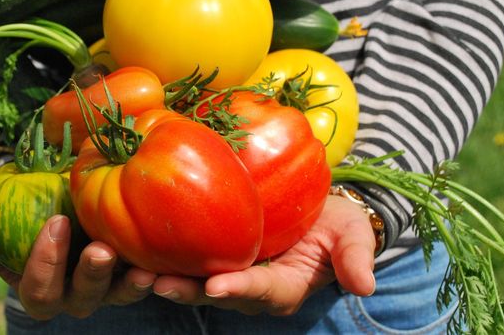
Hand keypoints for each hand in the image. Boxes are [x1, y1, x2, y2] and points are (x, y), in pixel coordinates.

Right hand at [0, 215, 156, 319]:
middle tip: (99, 249)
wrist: (59, 212)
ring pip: (117, 295)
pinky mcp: (133, 276)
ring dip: (127, 283)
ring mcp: (106, 289)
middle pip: (80, 298)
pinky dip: (154, 274)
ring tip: (140, 267)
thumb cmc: (21, 223)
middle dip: (89, 276)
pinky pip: (145, 281)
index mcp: (38, 288)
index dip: (43, 263)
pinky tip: (162, 261)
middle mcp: (73, 296)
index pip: (37, 289)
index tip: (55, 222)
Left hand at [151, 195, 376, 314]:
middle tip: (159, 284)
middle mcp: (252, 287)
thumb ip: (355, 257)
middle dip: (189, 291)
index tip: (217, 286)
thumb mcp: (352, 235)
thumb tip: (365, 285)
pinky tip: (139, 245)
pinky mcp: (215, 254)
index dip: (240, 289)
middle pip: (218, 293)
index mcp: (285, 287)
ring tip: (138, 271)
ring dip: (169, 278)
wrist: (318, 210)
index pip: (262, 291)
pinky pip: (189, 259)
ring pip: (196, 281)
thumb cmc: (336, 222)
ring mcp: (231, 272)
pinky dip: (166, 256)